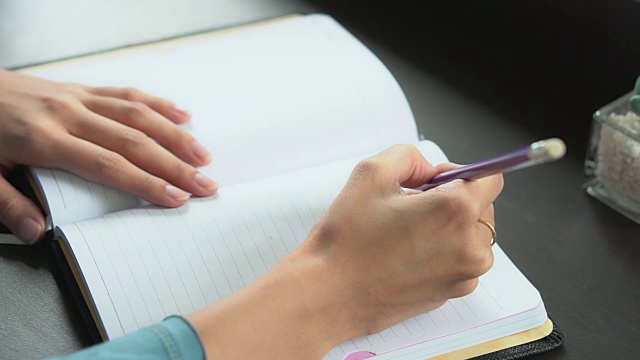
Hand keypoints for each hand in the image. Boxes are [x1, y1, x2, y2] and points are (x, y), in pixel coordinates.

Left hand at [0, 69, 217, 243]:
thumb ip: (7, 203)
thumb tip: (37, 233)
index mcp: (44, 139)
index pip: (108, 166)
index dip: (146, 183)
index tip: (176, 198)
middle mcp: (68, 114)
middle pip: (133, 141)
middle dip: (175, 166)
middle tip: (205, 184)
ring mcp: (77, 97)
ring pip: (137, 114)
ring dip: (175, 135)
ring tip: (203, 155)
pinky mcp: (79, 88)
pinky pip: (125, 93)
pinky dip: (157, 103)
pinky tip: (182, 113)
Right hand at [187, 144, 502, 358]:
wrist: (329, 295)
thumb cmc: (346, 240)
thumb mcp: (371, 173)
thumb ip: (410, 156)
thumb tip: (430, 170)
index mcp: (455, 210)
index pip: (491, 178)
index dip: (458, 173)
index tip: (432, 182)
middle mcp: (470, 245)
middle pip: (484, 206)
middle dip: (454, 200)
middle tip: (410, 207)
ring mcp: (465, 275)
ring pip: (473, 235)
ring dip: (450, 228)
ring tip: (405, 234)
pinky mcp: (453, 293)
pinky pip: (462, 261)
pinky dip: (443, 252)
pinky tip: (406, 255)